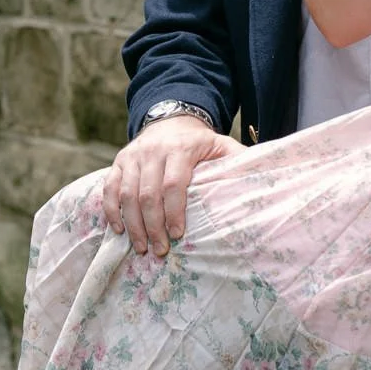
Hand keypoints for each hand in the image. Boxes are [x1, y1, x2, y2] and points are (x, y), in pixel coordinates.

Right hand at [102, 114, 238, 256]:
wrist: (171, 119)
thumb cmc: (200, 142)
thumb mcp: (222, 145)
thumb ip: (238, 161)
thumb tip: (260, 180)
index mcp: (180, 148)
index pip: (174, 183)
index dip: (175, 211)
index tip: (178, 235)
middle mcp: (153, 151)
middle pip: (148, 193)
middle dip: (153, 226)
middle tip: (160, 250)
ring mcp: (133, 156)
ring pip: (126, 194)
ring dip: (133, 224)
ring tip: (141, 247)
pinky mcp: (119, 161)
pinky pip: (109, 188)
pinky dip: (111, 210)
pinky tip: (119, 230)